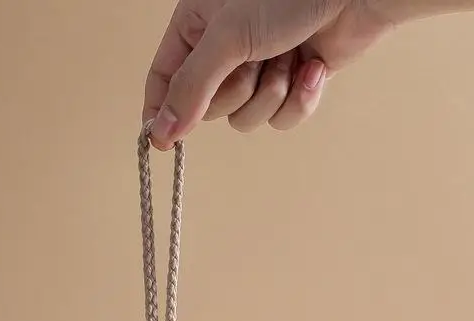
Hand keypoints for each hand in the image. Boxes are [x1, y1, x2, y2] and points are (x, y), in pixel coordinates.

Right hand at [143, 0, 395, 147]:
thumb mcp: (228, 39)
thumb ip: (191, 88)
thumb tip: (163, 132)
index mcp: (197, 25)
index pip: (163, 78)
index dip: (161, 112)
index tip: (160, 142)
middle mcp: (224, 49)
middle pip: (207, 107)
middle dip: (237, 92)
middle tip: (255, 61)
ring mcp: (259, 68)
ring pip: (244, 118)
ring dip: (271, 95)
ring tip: (289, 58)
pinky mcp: (291, 83)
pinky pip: (279, 119)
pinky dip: (298, 100)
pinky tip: (313, 67)